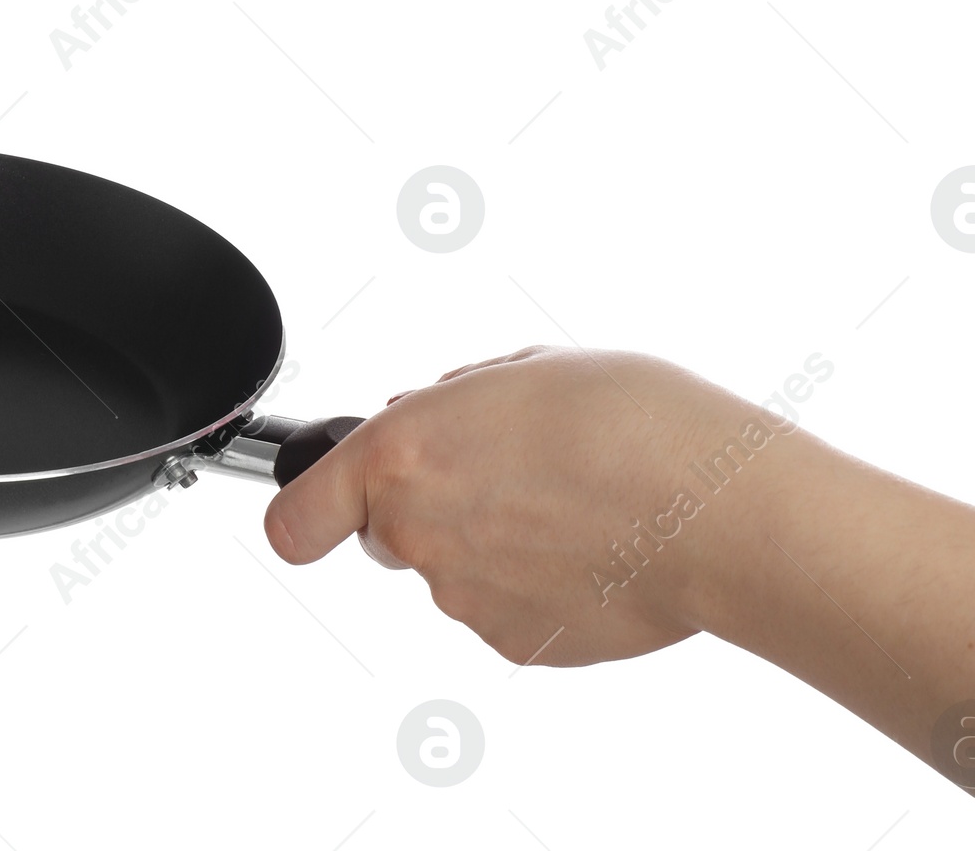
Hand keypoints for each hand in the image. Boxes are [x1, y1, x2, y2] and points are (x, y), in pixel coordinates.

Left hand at [263, 345, 803, 667]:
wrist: (717, 508)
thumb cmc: (631, 420)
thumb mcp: (521, 369)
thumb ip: (449, 402)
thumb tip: (421, 415)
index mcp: (402, 453)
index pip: (297, 514)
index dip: (304, 510)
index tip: (309, 511)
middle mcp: (418, 534)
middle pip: (390, 530)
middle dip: (432, 504)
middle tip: (508, 472)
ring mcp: (466, 599)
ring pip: (455, 569)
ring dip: (493, 542)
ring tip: (571, 504)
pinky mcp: (519, 644)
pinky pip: (505, 608)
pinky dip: (535, 583)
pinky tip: (589, 548)